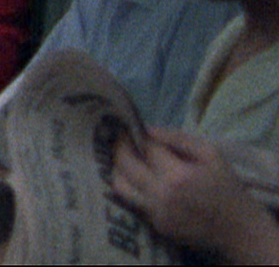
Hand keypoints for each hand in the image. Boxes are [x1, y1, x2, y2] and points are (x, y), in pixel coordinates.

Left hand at [112, 126, 278, 257]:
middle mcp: (161, 195)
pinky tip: (138, 178)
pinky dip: (132, 187)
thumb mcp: (211, 154)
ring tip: (125, 159)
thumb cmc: (228, 188)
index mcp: (177, 175)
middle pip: (124, 165)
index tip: (129, 126)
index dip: (134, 134)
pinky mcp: (156, 225)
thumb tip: (147, 129)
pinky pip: (133, 202)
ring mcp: (156, 213)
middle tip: (121, 139)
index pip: (145, 148)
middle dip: (119, 147)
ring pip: (119, 186)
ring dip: (118, 169)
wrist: (240, 230)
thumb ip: (177, 138)